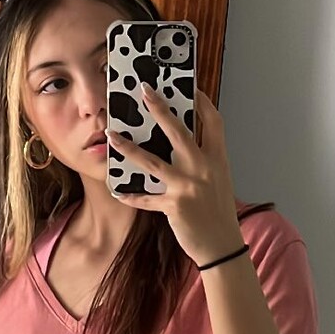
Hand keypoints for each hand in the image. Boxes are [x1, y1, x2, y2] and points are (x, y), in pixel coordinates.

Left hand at [106, 84, 242, 267]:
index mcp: (218, 160)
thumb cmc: (218, 211)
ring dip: (129, 148)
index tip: (191, 87)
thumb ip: (203, 160)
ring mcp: (188, 187)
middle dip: (159, 109)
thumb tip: (180, 142)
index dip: (202, 102)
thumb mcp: (218, 179)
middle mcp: (203, 169)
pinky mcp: (174, 206)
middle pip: (179, 132)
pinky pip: (146, 198)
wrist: (222, 246)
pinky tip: (119, 191)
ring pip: (152, 162)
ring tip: (112, 135)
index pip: (213, 122)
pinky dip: (131, 195)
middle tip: (144, 91)